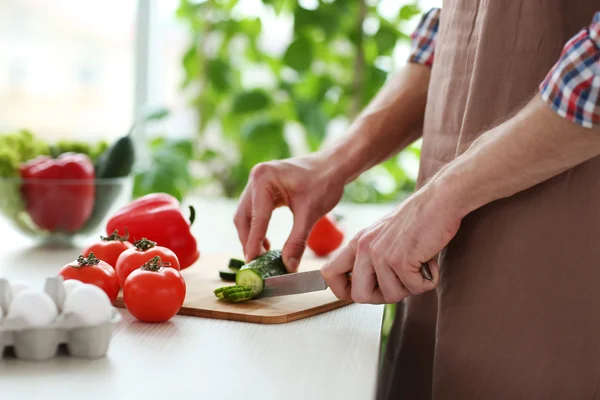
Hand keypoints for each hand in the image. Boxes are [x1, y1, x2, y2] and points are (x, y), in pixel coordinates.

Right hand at [234, 155, 345, 271]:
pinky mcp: (263, 188)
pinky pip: (254, 211)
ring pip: (246, 215)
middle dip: (249, 241)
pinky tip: (266, 243)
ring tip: (262, 256)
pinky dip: (258, 228)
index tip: (252, 264)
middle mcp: (256, 177)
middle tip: (256, 264)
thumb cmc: (325, 182)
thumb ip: (297, 241)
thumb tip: (288, 266)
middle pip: (244, 217)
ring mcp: (257, 182)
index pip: (256, 218)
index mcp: (264, 179)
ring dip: (251, 236)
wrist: (334, 166)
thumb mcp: (311, 213)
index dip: (253, 243)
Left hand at [321, 185, 461, 303]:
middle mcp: (364, 248)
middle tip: (401, 282)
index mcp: (358, 242)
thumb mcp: (384, 236)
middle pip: (359, 296)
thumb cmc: (418, 219)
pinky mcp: (400, 260)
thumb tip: (369, 288)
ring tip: (419, 265)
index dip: (343, 291)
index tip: (364, 290)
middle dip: (383, 297)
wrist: (440, 200)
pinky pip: (414, 288)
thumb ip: (372, 258)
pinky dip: (428, 280)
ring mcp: (381, 254)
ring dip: (411, 286)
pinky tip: (430, 262)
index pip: (329, 274)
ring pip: (391, 296)